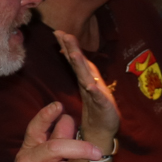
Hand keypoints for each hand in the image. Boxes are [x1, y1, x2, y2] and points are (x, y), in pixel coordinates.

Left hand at [53, 30, 119, 147]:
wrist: (103, 129)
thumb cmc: (95, 106)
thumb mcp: (84, 84)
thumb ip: (78, 68)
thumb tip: (66, 50)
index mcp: (86, 77)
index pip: (75, 59)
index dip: (68, 46)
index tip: (57, 32)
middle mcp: (92, 82)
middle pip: (81, 64)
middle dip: (74, 49)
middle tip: (66, 35)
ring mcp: (98, 93)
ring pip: (88, 77)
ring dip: (82, 66)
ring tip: (75, 55)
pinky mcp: (104, 106)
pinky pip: (98, 99)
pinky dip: (95, 92)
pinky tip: (90, 86)